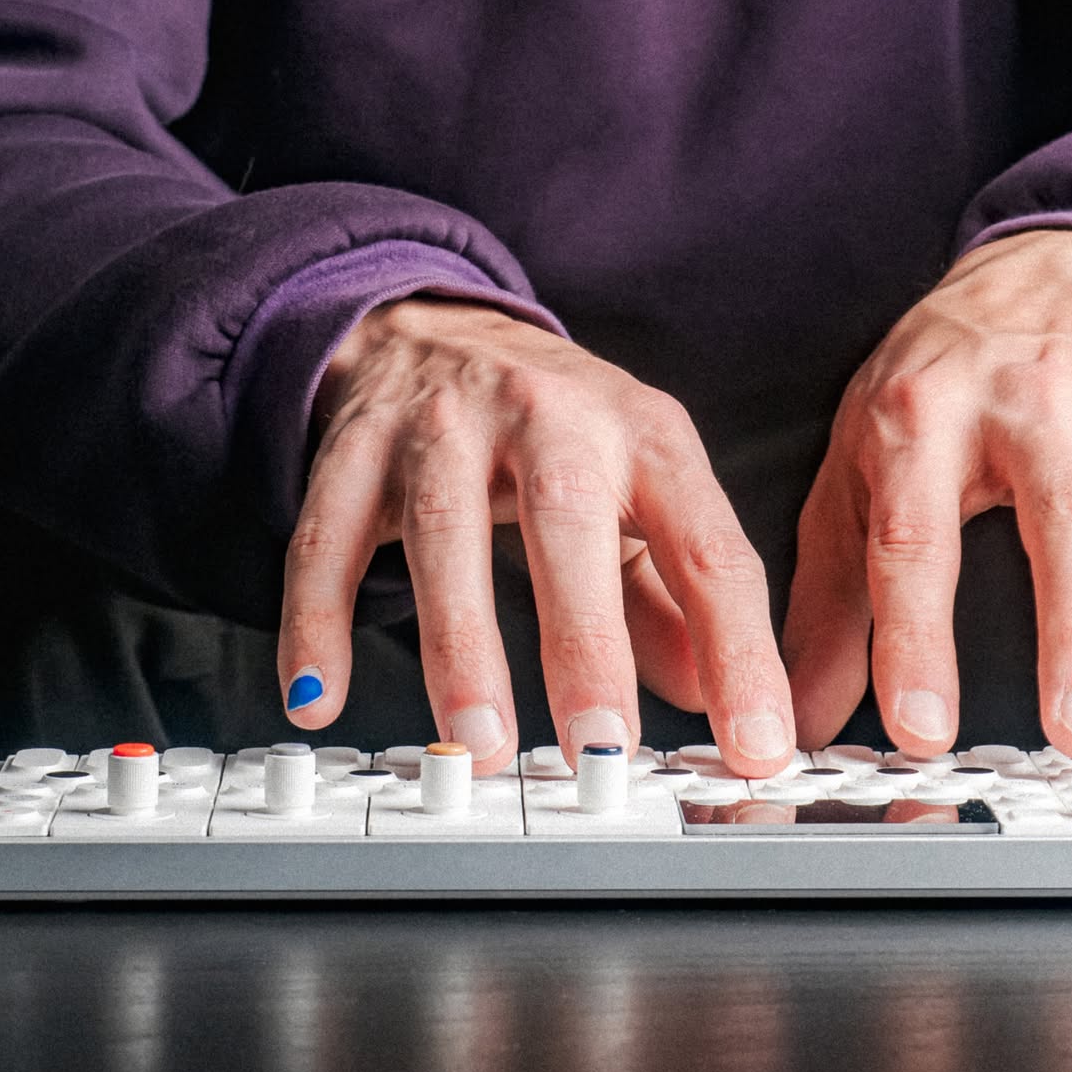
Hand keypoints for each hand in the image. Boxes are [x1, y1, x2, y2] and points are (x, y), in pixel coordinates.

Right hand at [276, 298, 795, 776]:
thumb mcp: (641, 488)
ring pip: (445, 529)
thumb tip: (726, 704)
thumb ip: (681, 594)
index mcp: (640, 432)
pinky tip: (317, 697)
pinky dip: (316, 620)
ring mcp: (441, 425)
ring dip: (461, 644)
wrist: (432, 324)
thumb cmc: (556, 428)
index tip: (756, 744)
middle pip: (567, 517)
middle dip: (586, 638)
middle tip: (602, 747)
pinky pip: (329, 538)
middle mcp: (545, 415)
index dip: (737, 646)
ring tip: (479, 746)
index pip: (707, 543)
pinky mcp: (356, 449)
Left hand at [781, 229, 1071, 760]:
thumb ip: (832, 593)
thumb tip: (798, 713)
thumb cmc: (940, 386)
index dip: (917, 636)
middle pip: (1067, 520)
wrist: (1044, 279)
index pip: (915, 533)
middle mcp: (1036, 405)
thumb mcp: (858, 462)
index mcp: (927, 412)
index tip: (923, 729)